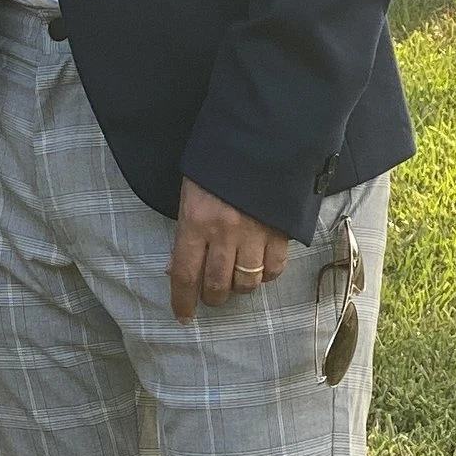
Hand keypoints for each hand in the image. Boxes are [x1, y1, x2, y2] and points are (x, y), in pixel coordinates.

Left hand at [169, 180, 290, 322]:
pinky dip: (265, 276)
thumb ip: (185, 233)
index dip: (182, 301)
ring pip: (246, 282)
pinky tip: (259, 269)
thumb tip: (176, 269)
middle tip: (212, 297)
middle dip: (212, 298)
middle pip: (217, 284)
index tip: (183, 316)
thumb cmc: (219, 166)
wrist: (261, 139)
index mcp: (196, 221)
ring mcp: (254, 233)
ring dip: (239, 288)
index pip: (185, 274)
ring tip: (236, 280)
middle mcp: (224, 233)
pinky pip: (273, 269)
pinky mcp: (280, 232)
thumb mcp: (190, 194)